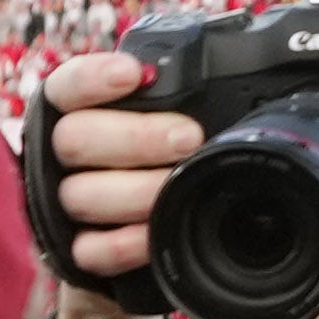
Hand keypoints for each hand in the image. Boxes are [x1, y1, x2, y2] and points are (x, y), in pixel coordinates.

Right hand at [23, 50, 190, 318]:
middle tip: (188, 137)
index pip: (66, 86)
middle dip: (135, 136)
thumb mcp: (179, 115)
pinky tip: (152, 235)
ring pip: (79, 194)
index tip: (134, 74)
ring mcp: (64, 204)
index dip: (92, 78)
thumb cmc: (170, 157)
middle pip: (74, 139)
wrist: (154, 231)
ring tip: (178, 187)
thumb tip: (258, 68)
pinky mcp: (73, 251)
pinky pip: (86, 250)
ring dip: (134, 191)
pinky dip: (121, 244)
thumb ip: (189, 94)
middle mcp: (61, 155)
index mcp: (77, 111)